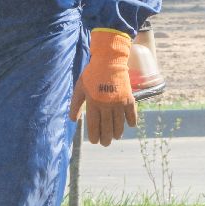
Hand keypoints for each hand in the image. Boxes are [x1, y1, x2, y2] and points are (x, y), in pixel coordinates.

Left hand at [70, 28, 138, 146]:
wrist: (109, 61)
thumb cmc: (91, 75)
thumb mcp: (80, 88)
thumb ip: (75, 104)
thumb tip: (73, 120)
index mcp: (93, 103)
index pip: (93, 124)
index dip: (94, 134)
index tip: (94, 141)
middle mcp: (106, 105)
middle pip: (106, 126)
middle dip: (105, 137)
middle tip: (105, 144)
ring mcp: (119, 102)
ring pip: (119, 123)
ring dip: (117, 132)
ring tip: (115, 137)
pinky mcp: (129, 98)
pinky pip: (131, 113)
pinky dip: (131, 120)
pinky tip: (130, 126)